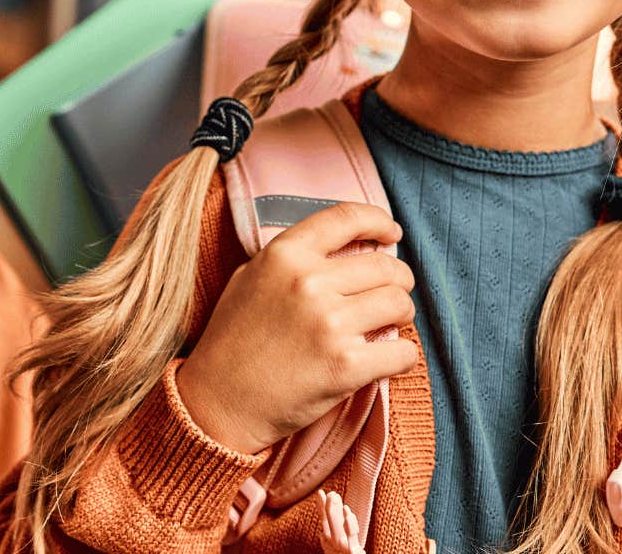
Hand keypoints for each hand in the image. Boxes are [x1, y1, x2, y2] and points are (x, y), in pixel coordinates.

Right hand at [176, 202, 418, 454]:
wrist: (218, 402)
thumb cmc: (232, 341)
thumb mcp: (249, 279)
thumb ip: (292, 259)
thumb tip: (344, 248)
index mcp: (285, 255)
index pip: (347, 218)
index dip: (379, 222)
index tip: (392, 234)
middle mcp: (309, 283)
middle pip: (385, 266)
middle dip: (399, 279)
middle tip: (393, 294)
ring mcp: (329, 324)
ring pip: (399, 304)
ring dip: (402, 314)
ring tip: (390, 324)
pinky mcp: (345, 366)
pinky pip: (402, 352)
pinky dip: (403, 356)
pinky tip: (390, 358)